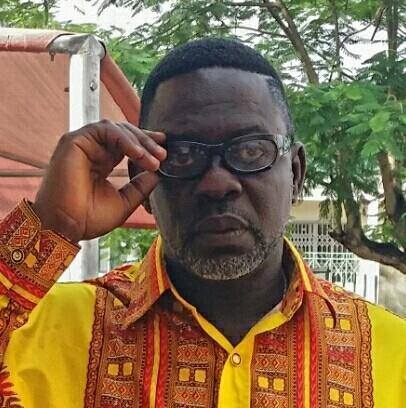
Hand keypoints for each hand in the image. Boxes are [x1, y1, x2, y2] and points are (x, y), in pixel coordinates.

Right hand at [33, 120, 165, 242]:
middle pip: (124, 134)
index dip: (146, 144)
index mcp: (102, 162)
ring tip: (154, 159)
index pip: (127, 145)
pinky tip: (138, 154)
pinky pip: (105, 130)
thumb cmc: (88, 219)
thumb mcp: (124, 202)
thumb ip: (140, 187)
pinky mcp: (74, 141)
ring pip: (116, 129)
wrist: (65, 227)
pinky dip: (125, 140)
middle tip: (163, 155)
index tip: (164, 151)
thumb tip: (157, 175)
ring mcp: (83, 145)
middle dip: (147, 142)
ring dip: (139, 141)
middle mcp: (92, 151)